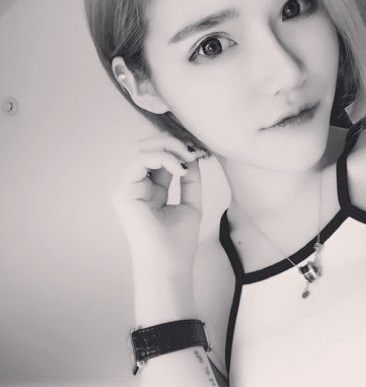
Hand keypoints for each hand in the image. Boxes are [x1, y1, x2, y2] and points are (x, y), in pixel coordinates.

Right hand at [112, 132, 206, 274]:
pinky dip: (161, 158)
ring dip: (167, 147)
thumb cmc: (179, 240)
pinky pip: (139, 160)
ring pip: (141, 150)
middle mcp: (137, 186)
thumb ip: (190, 179)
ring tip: (187, 156)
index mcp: (151, 190)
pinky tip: (179, 169)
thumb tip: (193, 155)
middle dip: (171, 142)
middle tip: (192, 149)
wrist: (169, 264)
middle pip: (147, 148)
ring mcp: (128, 188)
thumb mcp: (190, 202)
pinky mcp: (124, 191)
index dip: (178, 150)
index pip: (160, 158)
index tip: (199, 151)